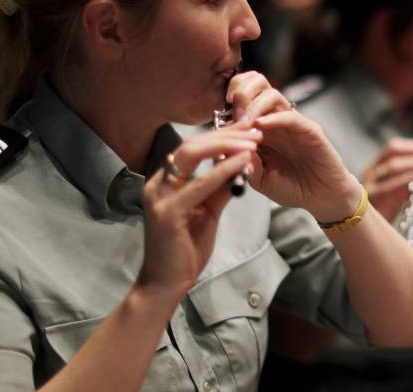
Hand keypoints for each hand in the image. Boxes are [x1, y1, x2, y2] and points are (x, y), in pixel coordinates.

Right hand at [138, 128, 259, 298]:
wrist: (166, 283)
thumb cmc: (185, 249)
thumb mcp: (207, 212)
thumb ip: (220, 188)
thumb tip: (240, 165)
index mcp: (165, 181)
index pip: (193, 148)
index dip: (221, 135)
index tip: (247, 129)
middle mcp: (158, 183)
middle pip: (191, 145)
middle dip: (225, 134)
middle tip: (254, 128)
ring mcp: (159, 196)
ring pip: (191, 155)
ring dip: (225, 144)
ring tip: (253, 140)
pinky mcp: (167, 212)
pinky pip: (198, 184)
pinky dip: (222, 170)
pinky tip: (243, 160)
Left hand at [225, 72, 361, 221]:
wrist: (322, 198)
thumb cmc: (292, 187)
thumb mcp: (260, 179)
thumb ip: (245, 165)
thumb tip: (225, 150)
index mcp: (261, 127)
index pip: (243, 98)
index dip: (229, 102)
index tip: (217, 117)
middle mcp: (275, 120)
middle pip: (256, 85)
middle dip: (240, 93)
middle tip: (232, 113)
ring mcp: (292, 123)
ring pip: (271, 95)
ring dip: (253, 106)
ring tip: (244, 123)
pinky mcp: (309, 130)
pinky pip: (290, 116)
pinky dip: (273, 118)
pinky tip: (260, 126)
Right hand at [361, 139, 412, 220]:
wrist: (364, 235)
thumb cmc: (385, 213)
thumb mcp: (401, 194)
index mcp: (377, 167)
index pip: (395, 148)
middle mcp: (371, 173)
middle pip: (392, 151)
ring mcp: (368, 185)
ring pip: (391, 167)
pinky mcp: (369, 201)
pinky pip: (387, 188)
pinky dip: (403, 180)